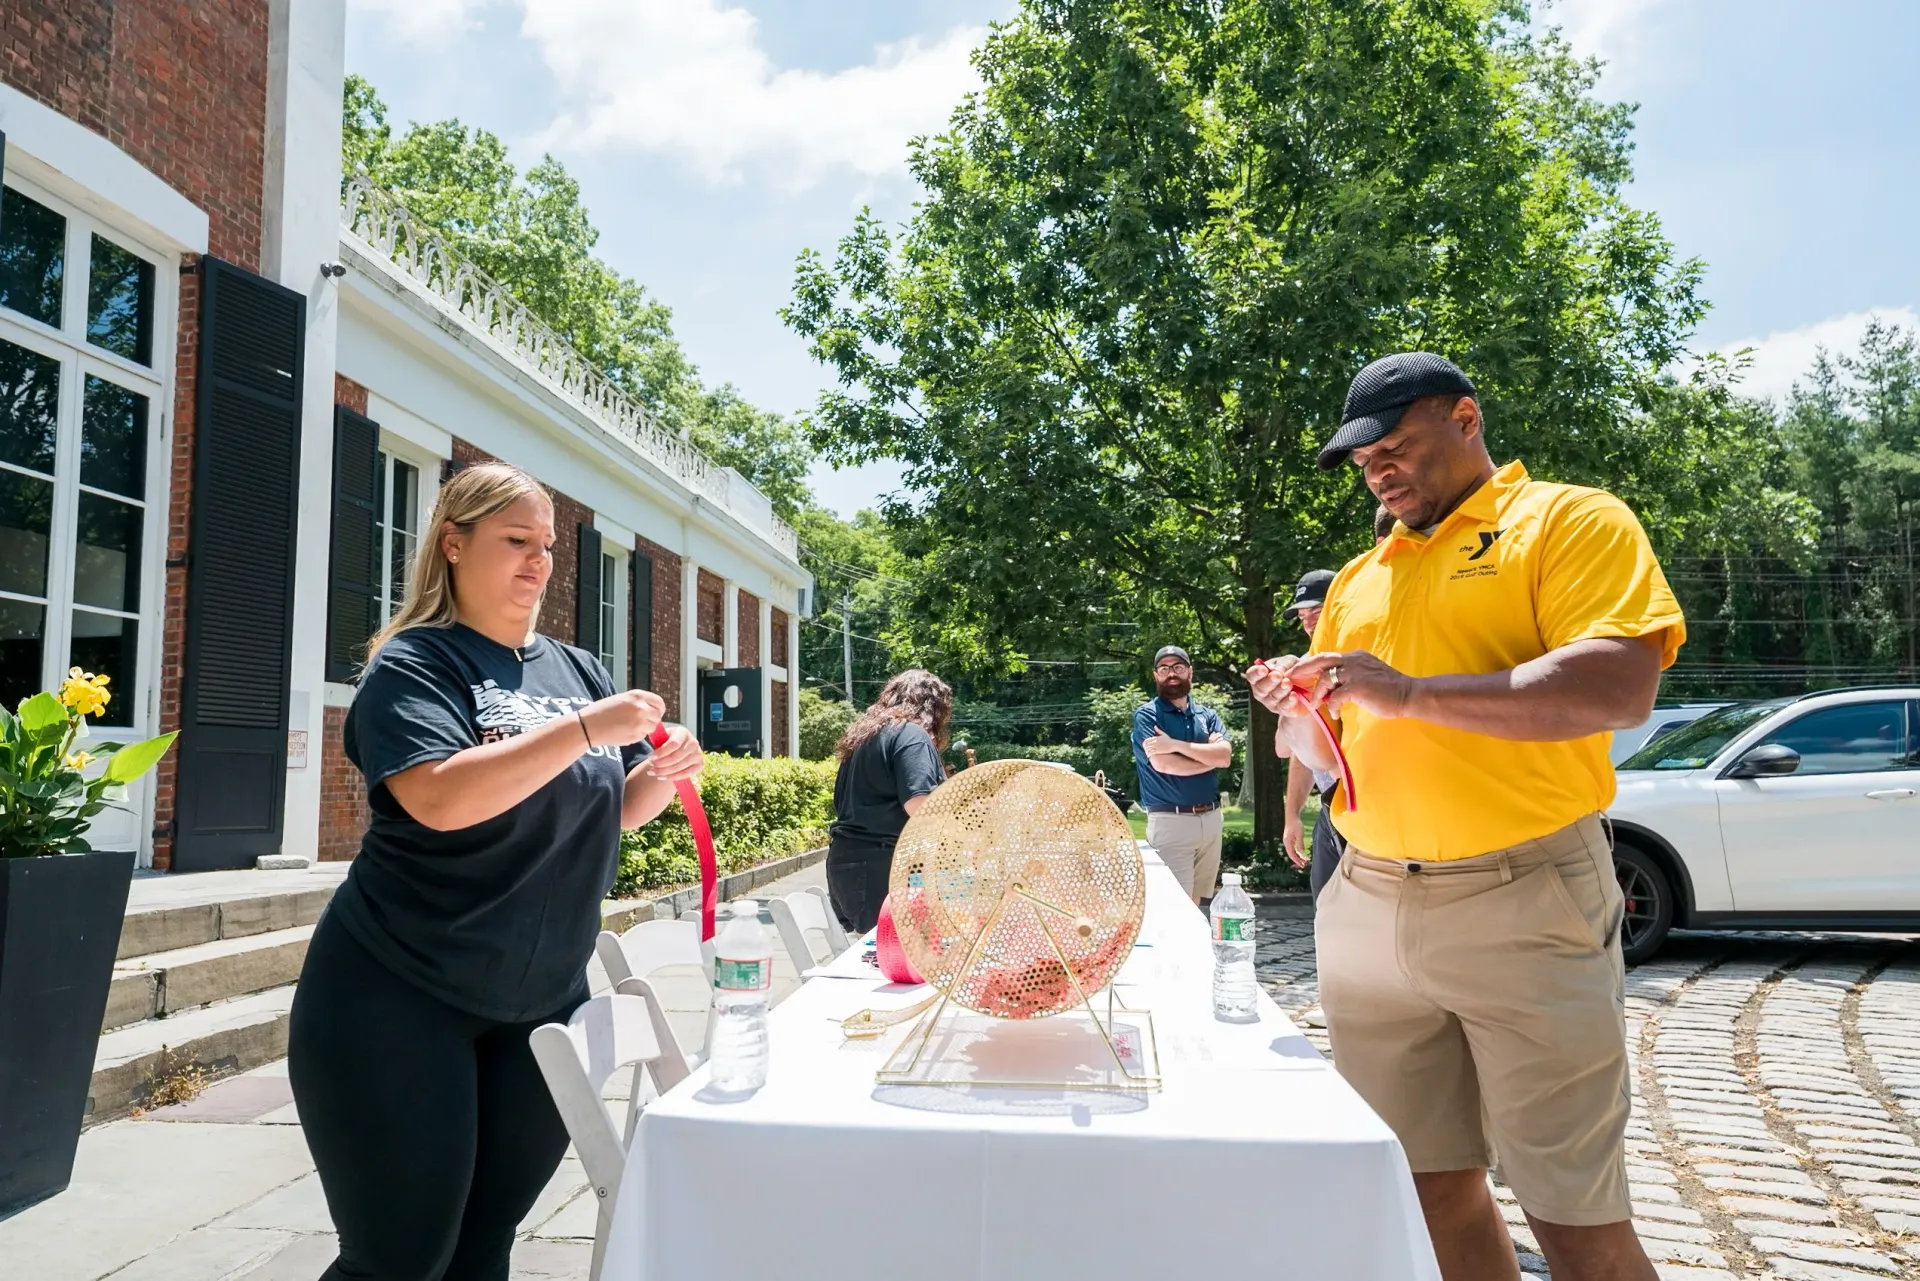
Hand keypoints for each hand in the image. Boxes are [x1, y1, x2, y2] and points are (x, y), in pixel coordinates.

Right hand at [579, 689, 665, 747]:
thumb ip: (638, 702)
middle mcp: (641, 708)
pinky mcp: (636, 735)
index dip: (658, 709)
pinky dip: (637, 735)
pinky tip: (624, 732)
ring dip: (645, 728)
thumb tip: (653, 710)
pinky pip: (643, 736)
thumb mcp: (622, 699)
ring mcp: (640, 722)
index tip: (654, 713)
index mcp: (638, 695)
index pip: (659, 703)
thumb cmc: (602, 711)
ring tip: (629, 726)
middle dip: (652, 720)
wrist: (589, 725)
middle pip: (658, 716)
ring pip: (652, 728)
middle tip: (640, 722)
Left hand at [644, 723, 704, 782]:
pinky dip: (673, 777)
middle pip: (676, 757)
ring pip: (680, 766)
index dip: (661, 752)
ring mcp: (698, 754)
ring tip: (653, 772)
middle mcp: (693, 742)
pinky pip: (686, 774)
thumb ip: (656, 738)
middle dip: (661, 764)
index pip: (673, 744)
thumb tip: (647, 733)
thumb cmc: (667, 742)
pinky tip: (662, 777)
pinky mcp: (700, 764)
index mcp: (683, 732)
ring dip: (665, 772)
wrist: (678, 748)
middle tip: (650, 767)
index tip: (650, 757)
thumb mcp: (662, 736)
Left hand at [1141, 727, 1181, 760]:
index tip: (1145, 746)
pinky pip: (1151, 752)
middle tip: (1145, 751)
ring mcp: (1156, 746)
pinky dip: (1149, 754)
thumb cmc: (1169, 740)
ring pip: (1148, 749)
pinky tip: (1149, 756)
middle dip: (1145, 748)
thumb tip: (1155, 726)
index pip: (1146, 741)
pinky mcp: (1158, 750)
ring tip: (1147, 754)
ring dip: (1147, 752)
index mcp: (1155, 738)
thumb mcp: (1164, 734)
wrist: (1174, 745)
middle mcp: (1155, 741)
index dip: (1144, 744)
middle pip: (1146, 745)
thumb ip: (1158, 730)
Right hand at [1245, 657, 1315, 719]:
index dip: (1256, 673)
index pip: (1252, 675)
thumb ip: (1284, 665)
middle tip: (1278, 676)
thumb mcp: (1290, 662)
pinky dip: (1289, 701)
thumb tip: (1278, 671)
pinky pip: (1285, 708)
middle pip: (1261, 689)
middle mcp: (1262, 692)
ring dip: (1280, 690)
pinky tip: (1293, 695)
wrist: (1308, 684)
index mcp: (1260, 677)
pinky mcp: (1284, 710)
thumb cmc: (1293, 670)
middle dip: (1270, 682)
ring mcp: (1272, 703)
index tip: (1264, 669)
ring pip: (1273, 698)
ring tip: (1288, 683)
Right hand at [1282, 814, 1305, 868]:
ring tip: (1304, 860)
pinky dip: (1297, 852)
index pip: (1292, 855)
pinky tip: (1301, 854)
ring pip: (1292, 851)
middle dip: (1298, 860)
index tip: (1302, 865)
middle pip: (1291, 854)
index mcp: (1288, 842)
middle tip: (1304, 865)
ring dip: (1298, 856)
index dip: (1297, 861)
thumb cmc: (1296, 824)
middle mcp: (1286, 843)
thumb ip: (1300, 844)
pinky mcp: (1289, 839)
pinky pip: (1293, 848)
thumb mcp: (1300, 834)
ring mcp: (1287, 841)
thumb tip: (1301, 852)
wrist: (1292, 817)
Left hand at [1288, 651, 1415, 719]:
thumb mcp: (1366, 676)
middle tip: (1290, 680)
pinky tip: (1334, 713)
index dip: (1309, 664)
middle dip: (1301, 669)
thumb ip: (1349, 678)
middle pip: (1319, 660)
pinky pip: (1335, 696)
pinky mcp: (1358, 686)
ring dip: (1317, 694)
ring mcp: (1355, 672)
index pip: (1326, 657)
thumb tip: (1329, 688)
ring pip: (1324, 679)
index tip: (1297, 672)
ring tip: (1316, 705)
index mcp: (1354, 657)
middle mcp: (1353, 660)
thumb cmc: (1388, 691)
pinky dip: (1331, 705)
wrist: (1409, 695)